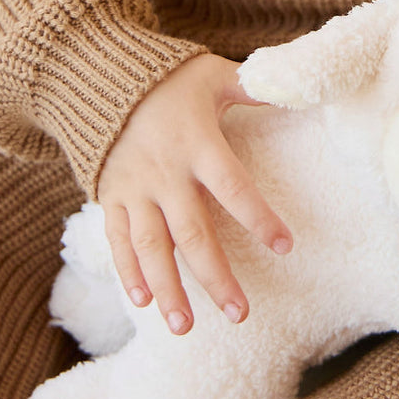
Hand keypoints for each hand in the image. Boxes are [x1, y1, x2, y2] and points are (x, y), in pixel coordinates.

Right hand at [96, 52, 291, 334]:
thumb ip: (255, 86)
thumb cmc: (168, 77)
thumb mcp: (214, 74)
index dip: (259, 218)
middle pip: (193, 233)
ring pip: (151, 246)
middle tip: (240, 314)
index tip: (286, 247)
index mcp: (198, 143)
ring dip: (168, 288)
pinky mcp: (110, 194)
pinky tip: (143, 302)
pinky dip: (127, 271)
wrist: (98, 72)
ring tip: (184, 326)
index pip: (234, 187)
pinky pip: (117, 239)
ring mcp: (134, 187)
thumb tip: (300, 85)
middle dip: (215, 277)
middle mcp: (165, 172)